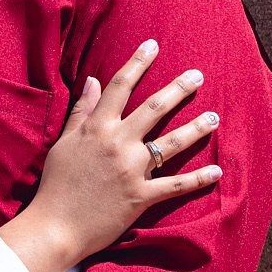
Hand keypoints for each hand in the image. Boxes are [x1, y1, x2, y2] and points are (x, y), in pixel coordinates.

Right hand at [0, 39, 221, 271]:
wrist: (55, 226)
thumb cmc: (56, 184)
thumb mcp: (64, 142)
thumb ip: (81, 111)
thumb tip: (91, 80)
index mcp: (96, 128)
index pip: (120, 86)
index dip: (137, 63)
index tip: (153, 45)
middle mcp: (118, 144)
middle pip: (154, 108)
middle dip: (179, 89)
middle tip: (198, 75)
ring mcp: (131, 170)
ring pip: (171, 143)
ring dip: (196, 128)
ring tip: (214, 116)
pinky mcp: (141, 197)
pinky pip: (175, 185)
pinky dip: (197, 179)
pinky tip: (216, 172)